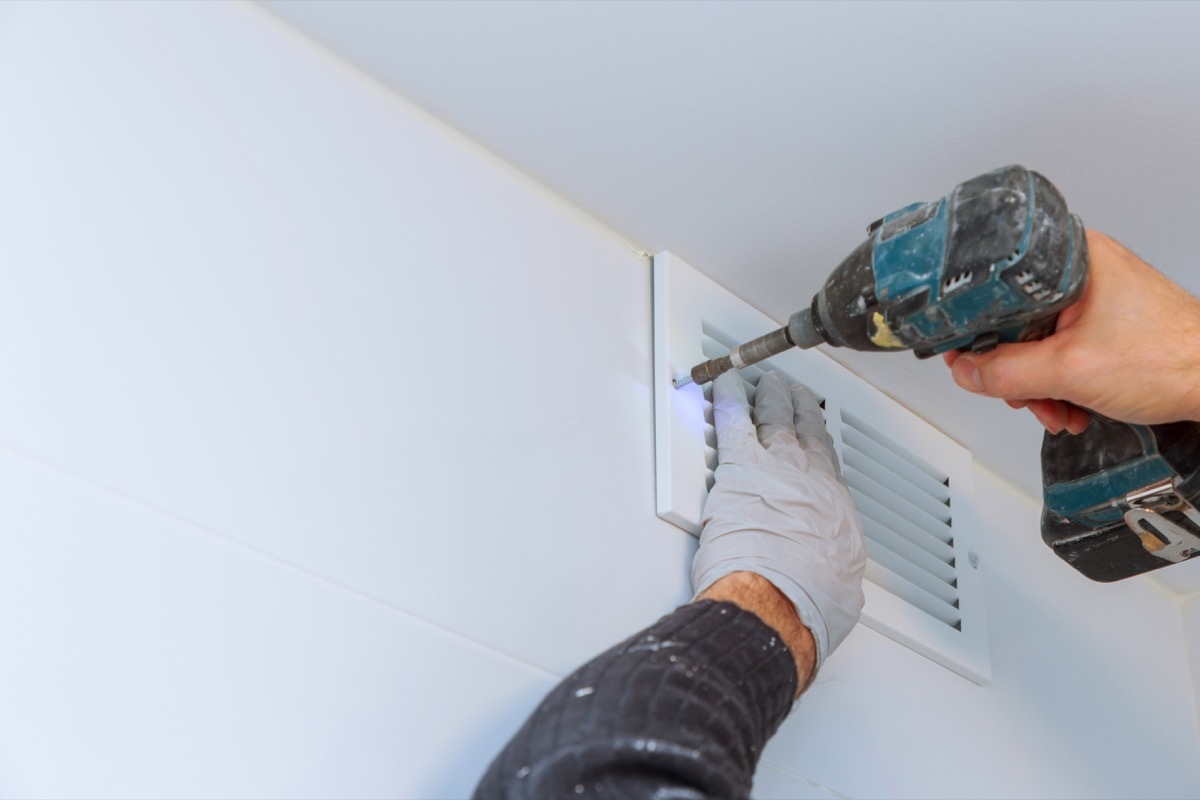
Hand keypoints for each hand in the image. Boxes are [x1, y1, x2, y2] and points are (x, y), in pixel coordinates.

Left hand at [691, 370, 866, 669]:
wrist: (782, 601)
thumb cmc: (807, 604)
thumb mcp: (840, 586)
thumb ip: (832, 566)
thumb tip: (831, 575)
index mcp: (833, 507)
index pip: (825, 463)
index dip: (819, 442)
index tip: (816, 429)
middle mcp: (809, 480)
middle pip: (805, 434)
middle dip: (799, 410)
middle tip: (795, 394)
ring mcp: (776, 469)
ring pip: (774, 419)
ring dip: (770, 397)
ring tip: (767, 383)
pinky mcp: (741, 467)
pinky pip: (734, 421)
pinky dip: (729, 398)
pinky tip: (725, 385)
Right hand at [944, 230, 1199, 432]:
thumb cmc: (1174, 359)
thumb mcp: (1071, 370)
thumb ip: (1007, 373)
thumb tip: (967, 372)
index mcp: (1072, 259)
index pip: (997, 290)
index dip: (977, 330)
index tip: (967, 358)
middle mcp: (1083, 272)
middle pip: (1015, 323)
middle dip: (1017, 371)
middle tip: (1025, 395)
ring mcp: (1095, 299)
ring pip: (1037, 343)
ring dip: (1040, 385)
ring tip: (1058, 408)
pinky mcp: (1105, 324)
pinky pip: (1062, 352)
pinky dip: (1061, 383)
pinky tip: (1073, 404)